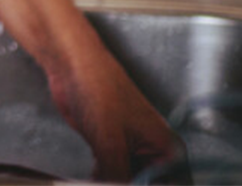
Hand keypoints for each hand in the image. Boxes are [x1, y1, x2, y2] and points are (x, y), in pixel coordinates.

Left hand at [47, 54, 187, 182]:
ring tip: (97, 182)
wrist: (72, 67)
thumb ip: (117, 176)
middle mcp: (154, 152)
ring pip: (128, 181)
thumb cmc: (98, 89)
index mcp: (169, 150)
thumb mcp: (110, 143)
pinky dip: (102, 180)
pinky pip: (111, 173)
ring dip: (112, 184)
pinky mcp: (110, 147)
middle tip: (106, 185)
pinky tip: (92, 180)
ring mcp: (132, 149)